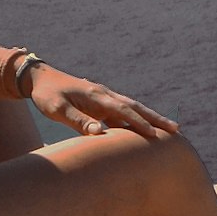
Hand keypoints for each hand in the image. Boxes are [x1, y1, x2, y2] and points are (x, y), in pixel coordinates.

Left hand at [26, 66, 177, 141]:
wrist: (39, 78)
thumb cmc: (47, 95)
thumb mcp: (57, 110)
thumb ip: (77, 120)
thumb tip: (98, 133)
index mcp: (97, 96)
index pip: (123, 111)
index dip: (139, 124)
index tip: (155, 136)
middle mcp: (105, 95)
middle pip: (136, 107)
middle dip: (156, 119)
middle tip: (177, 130)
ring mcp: (104, 98)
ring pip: (132, 109)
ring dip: (150, 119)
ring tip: (168, 130)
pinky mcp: (100, 103)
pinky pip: (122, 112)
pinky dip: (135, 120)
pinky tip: (141, 131)